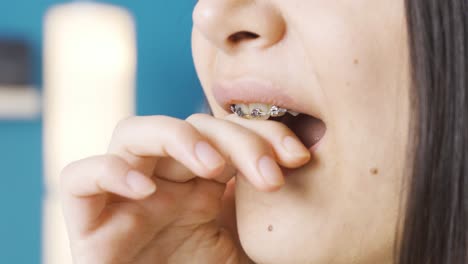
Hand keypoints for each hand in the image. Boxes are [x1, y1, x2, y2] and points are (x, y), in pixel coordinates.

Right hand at [60, 113, 309, 263]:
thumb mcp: (252, 248)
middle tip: (270, 177)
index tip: (299, 158)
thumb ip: (275, 220)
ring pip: (134, 133)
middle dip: (235, 139)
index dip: (264, 133)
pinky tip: (145, 192)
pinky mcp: (87, 222)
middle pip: (190, 126)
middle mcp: (165, 182)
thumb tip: (321, 181)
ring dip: (176, 138)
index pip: (228, 132)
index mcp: (203, 184)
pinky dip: (108, 172)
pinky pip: (79, 178)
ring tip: (213, 167)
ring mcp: (125, 197)